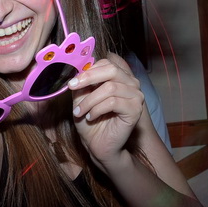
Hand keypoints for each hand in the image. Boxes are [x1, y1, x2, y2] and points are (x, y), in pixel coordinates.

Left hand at [68, 53, 143, 168]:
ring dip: (89, 100)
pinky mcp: (135, 110)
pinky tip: (91, 117)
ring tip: (79, 111)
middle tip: (72, 88)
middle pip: (111, 70)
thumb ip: (82, 82)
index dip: (87, 70)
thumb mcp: (81, 97)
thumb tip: (77, 68)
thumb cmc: (90, 120)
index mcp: (119, 77)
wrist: (97, 144)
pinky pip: (113, 102)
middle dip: (88, 78)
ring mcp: (136, 96)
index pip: (106, 63)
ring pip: (110, 88)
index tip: (72, 82)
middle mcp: (131, 83)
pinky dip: (97, 109)